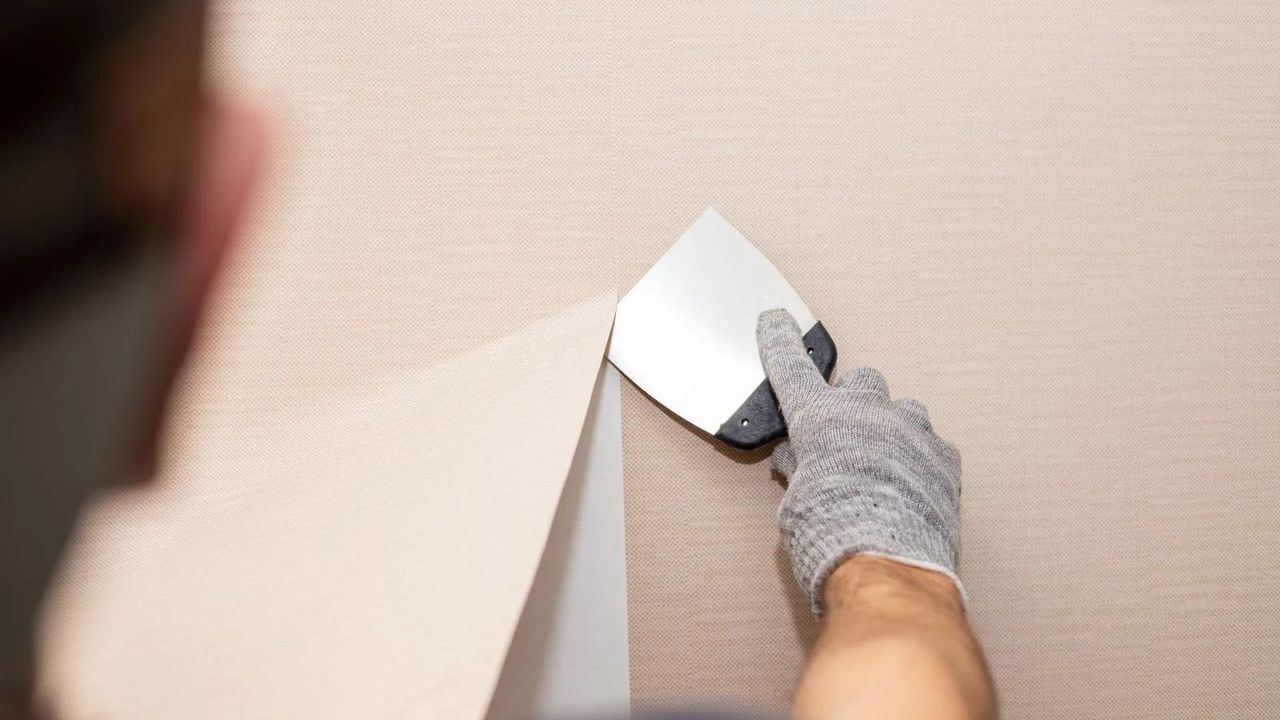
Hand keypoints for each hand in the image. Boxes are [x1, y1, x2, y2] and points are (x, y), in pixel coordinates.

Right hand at [757, 309, 962, 614]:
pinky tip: (910, 486)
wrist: (888, 567)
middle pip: (861, 383)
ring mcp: (912, 432)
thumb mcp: (797, 502)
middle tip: (843, 437)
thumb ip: (800, 470)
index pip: (792, 368)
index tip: (777, 322)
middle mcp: (868, 414)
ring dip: (891, 429)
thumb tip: (798, 461)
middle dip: (852, 403)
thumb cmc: (832, 537)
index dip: (780, 343)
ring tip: (883, 466)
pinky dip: (919, 459)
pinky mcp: (944, 458)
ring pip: (902, 411)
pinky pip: (930, 444)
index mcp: (820, 419)